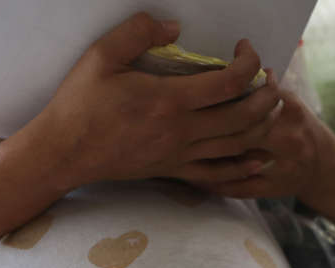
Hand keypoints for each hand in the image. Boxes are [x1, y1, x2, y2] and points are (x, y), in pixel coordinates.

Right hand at [34, 13, 282, 187]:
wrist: (64, 152)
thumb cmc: (80, 103)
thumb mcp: (101, 56)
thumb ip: (138, 32)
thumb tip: (174, 26)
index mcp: (168, 101)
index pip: (229, 83)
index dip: (248, 63)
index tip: (246, 49)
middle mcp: (180, 132)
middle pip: (244, 117)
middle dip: (267, 95)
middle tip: (270, 77)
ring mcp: (179, 155)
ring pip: (238, 146)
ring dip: (263, 125)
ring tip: (271, 105)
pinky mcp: (173, 170)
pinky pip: (218, 174)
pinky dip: (244, 167)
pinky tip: (259, 158)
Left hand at [179, 82, 331, 199]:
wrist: (322, 166)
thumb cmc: (295, 126)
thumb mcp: (288, 101)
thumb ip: (262, 90)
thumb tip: (233, 69)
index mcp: (291, 111)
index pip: (258, 99)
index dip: (230, 92)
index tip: (206, 87)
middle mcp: (289, 139)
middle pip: (245, 131)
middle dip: (213, 127)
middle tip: (184, 123)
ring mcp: (282, 167)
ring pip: (239, 162)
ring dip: (208, 157)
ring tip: (181, 151)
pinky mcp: (273, 189)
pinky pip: (238, 188)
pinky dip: (214, 183)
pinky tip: (193, 177)